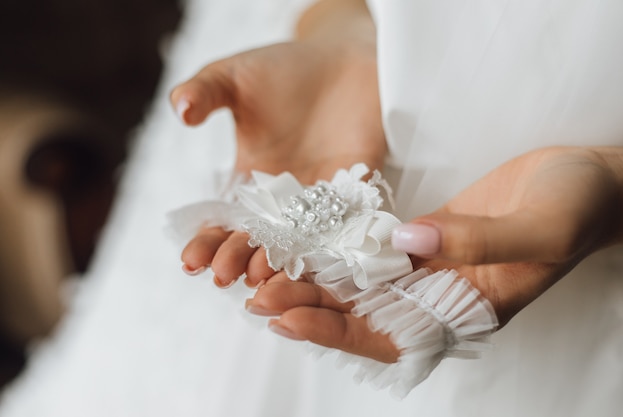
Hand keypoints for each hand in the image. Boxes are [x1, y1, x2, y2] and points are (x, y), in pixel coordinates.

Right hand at [171, 1, 384, 286]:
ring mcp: (320, 200)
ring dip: (281, 263)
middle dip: (238, 258)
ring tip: (264, 279)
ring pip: (299, 242)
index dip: (206, 240)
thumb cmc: (282, 68)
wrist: (342, 59)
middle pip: (257, 239)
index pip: (222, 219)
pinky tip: (322, 266)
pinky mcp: (357, 191)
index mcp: (247, 180)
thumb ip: (205, 92)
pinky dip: (336, 246)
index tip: (190, 261)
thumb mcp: (233, 77)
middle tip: (226, 277)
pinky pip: (347, 225)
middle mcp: (282, 200)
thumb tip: (181, 110)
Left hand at [246, 146, 622, 361]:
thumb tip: (410, 243)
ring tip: (266, 275)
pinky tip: (305, 245)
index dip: (337, 332)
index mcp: (467, 311)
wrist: (589, 180)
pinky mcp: (426, 236)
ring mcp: (431, 266)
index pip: (391, 336)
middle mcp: (441, 296)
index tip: (288, 318)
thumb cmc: (577, 209)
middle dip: (310, 307)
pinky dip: (340, 251)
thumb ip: (479, 242)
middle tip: (258, 296)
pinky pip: (375, 250)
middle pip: (363, 314)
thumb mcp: (540, 228)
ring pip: (362, 284)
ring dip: (316, 281)